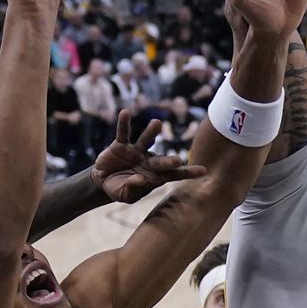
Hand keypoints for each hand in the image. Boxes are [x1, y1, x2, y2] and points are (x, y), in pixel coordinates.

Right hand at [91, 110, 205, 203]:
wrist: (102, 180)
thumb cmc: (119, 189)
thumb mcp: (125, 195)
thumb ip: (133, 188)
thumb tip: (141, 179)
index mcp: (155, 176)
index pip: (174, 175)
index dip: (188, 172)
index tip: (203, 171)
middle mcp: (149, 161)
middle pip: (161, 161)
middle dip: (169, 161)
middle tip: (177, 160)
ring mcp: (136, 151)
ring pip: (146, 141)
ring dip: (151, 132)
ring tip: (157, 123)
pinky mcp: (121, 145)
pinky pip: (123, 133)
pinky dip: (123, 123)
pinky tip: (125, 112)